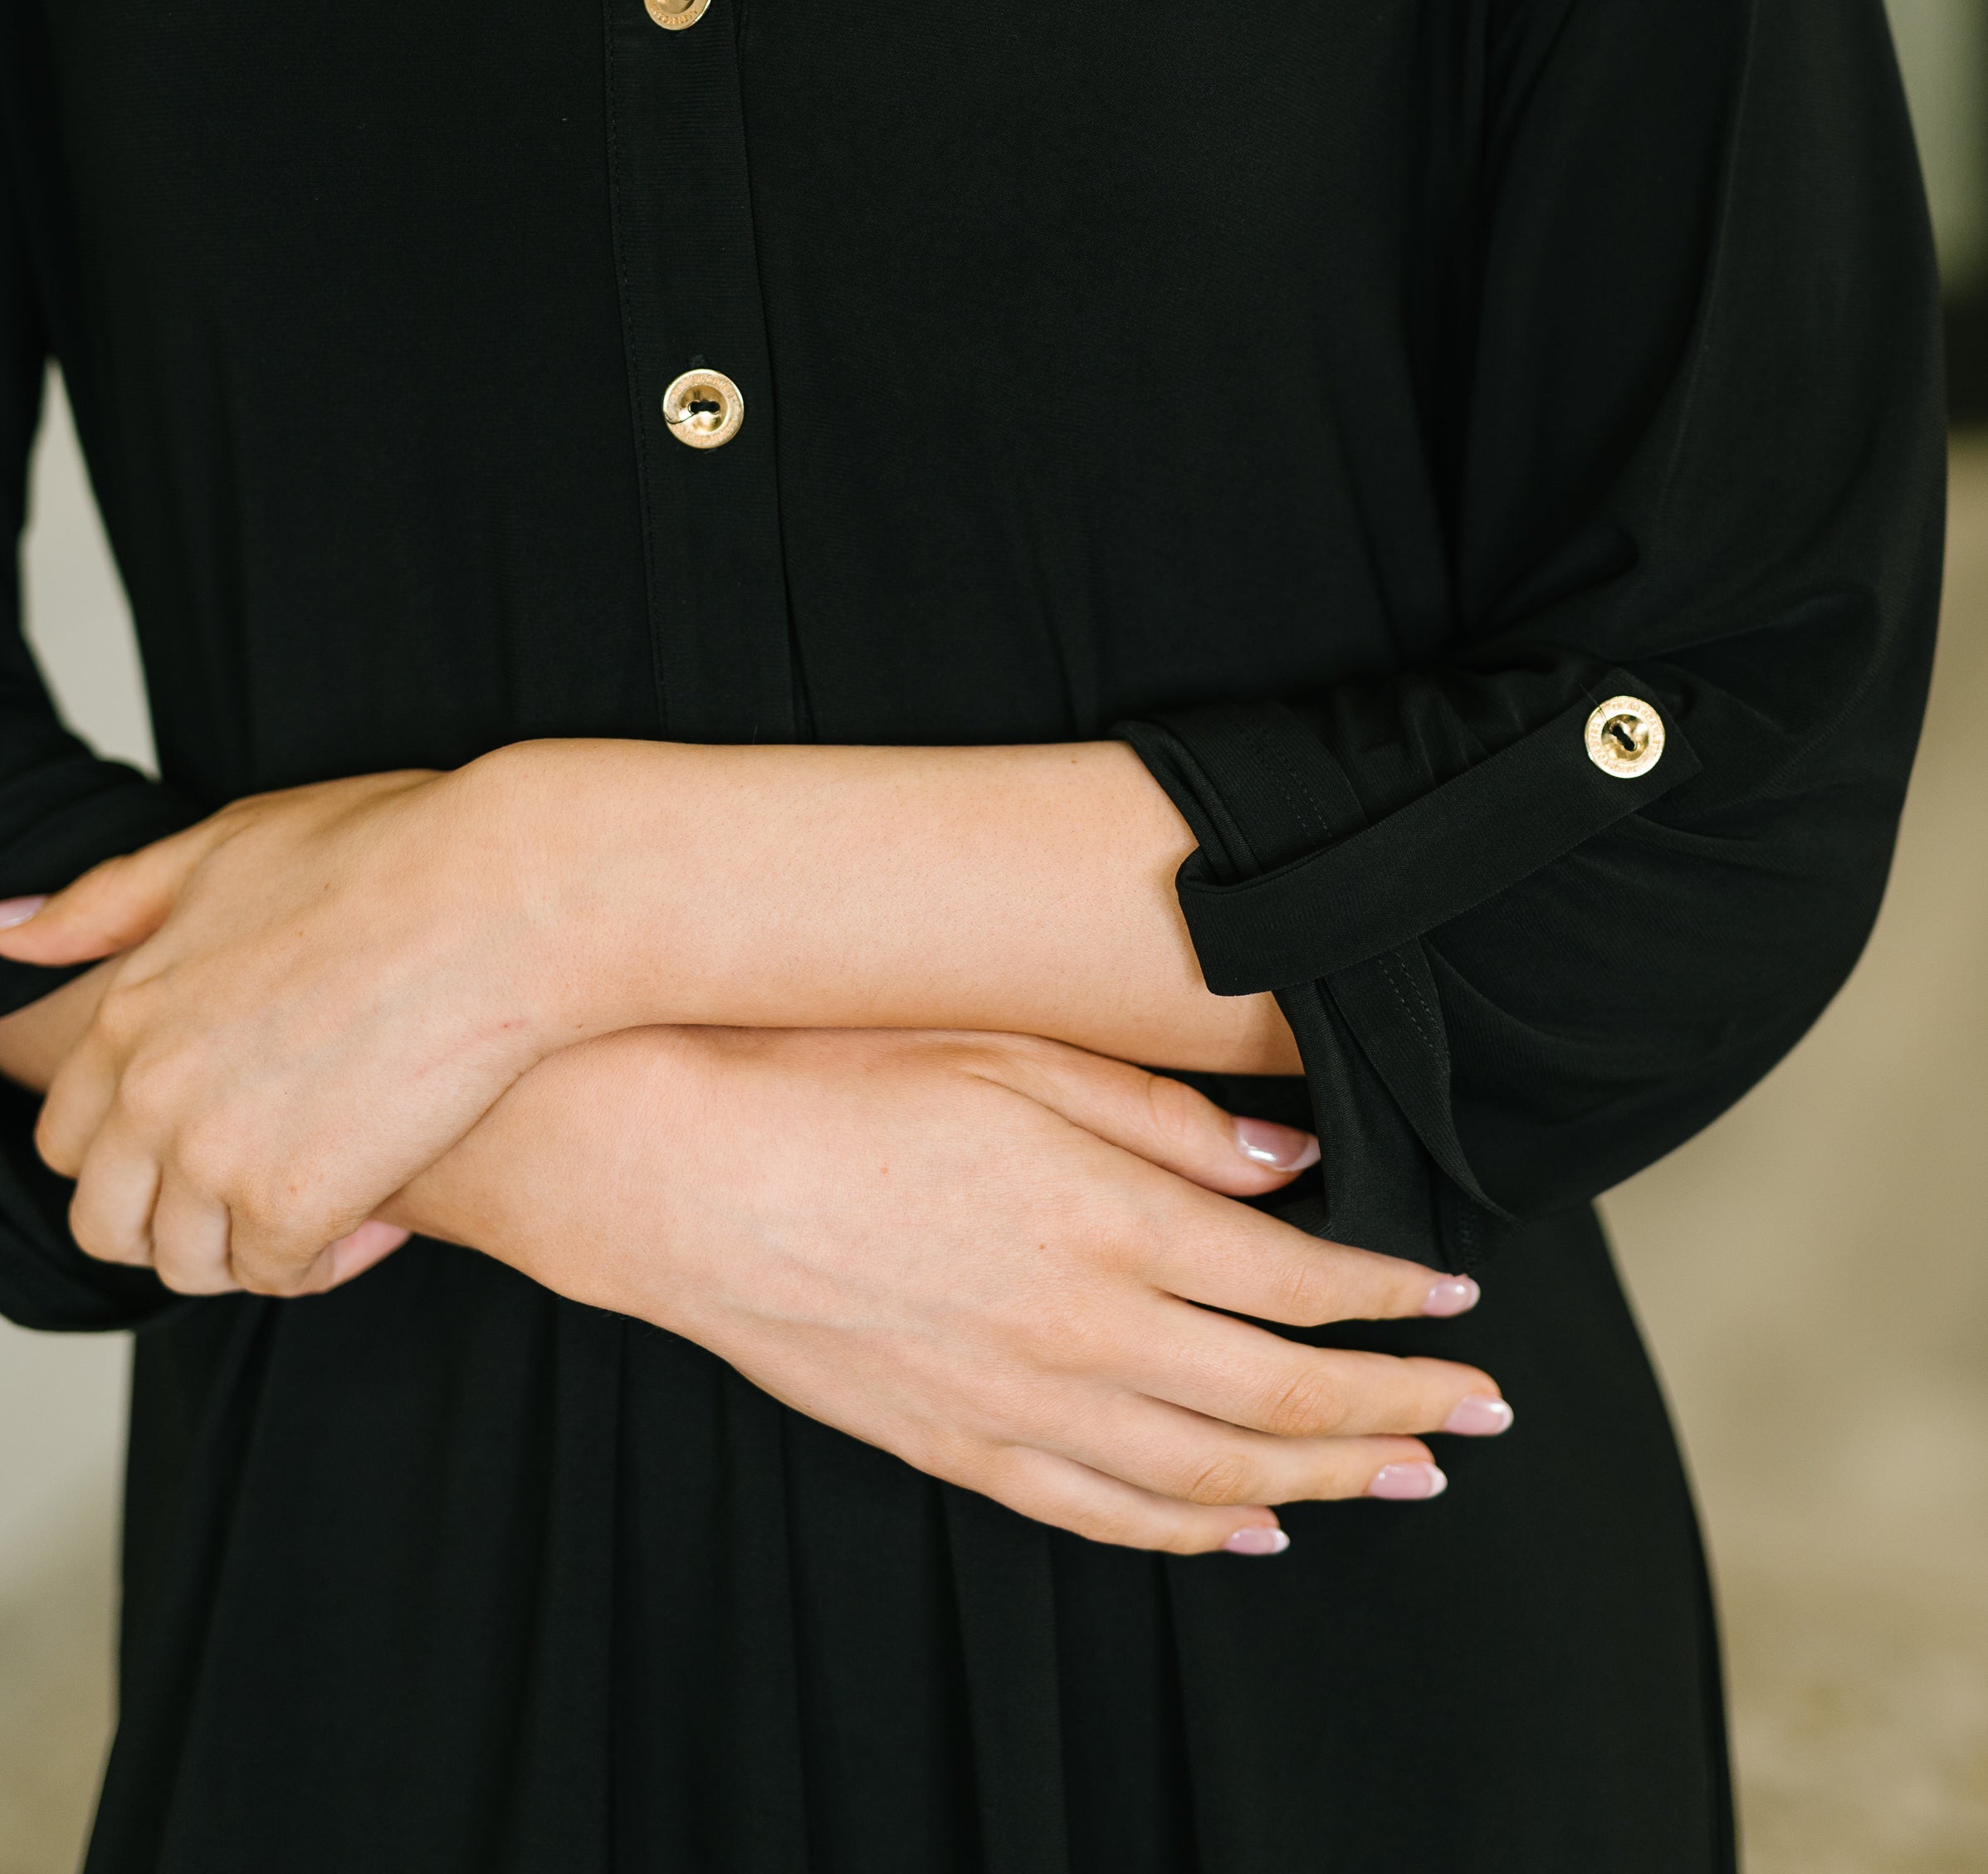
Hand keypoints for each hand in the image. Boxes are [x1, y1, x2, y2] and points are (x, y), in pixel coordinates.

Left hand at [6, 766, 572, 1294]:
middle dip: (176, 1218)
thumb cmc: (389, 852)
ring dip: (253, 1243)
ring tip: (330, 1195)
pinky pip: (280, 1273)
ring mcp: (216, 1152)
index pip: (69, 1136)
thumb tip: (4, 934)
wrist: (505, 892)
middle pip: (109, 1219)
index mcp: (126, 1010)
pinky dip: (326, 1258)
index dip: (135, 1152)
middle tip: (265, 1184)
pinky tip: (383, 1209)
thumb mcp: (227, 846)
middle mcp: (150, 1091)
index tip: (212, 1134)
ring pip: (189, 1260)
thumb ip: (112, 902)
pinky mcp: (294, 1200)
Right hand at [398, 1024, 1508, 1554]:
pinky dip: (1195, 1528)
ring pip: (1213, 1471)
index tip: (1453, 1299)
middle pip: (1282, 1396)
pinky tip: (1249, 1527)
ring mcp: (1018, 1402)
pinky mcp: (956, 1444)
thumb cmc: (839, 1077)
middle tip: (1480, 1411)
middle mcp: (1083, 1328)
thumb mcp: (1016, 1052)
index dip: (1390, 1298)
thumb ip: (1162, 1118)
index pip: (1296, 1281)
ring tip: (1404, 1473)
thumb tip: (1287, 1161)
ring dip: (1327, 1477)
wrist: (677, 1168)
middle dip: (1398, 1406)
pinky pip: (1104, 1512)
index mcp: (1108, 1220)